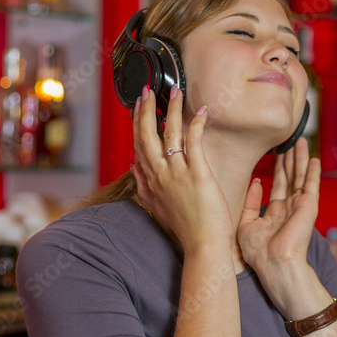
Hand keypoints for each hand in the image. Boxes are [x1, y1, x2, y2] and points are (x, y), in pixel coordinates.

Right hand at [131, 86, 232, 254]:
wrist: (203, 246)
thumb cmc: (185, 228)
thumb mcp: (156, 206)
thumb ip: (143, 185)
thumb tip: (134, 166)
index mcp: (151, 181)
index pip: (138, 145)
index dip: (136, 123)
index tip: (137, 106)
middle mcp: (161, 175)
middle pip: (146, 135)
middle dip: (145, 110)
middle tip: (147, 90)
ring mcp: (178, 174)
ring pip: (169, 134)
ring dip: (170, 109)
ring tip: (174, 91)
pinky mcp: (198, 175)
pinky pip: (194, 143)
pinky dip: (196, 124)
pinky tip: (201, 111)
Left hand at [237, 137, 320, 279]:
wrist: (274, 264)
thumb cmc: (259, 252)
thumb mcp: (247, 224)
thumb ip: (251, 202)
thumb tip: (256, 182)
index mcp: (276, 212)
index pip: (278, 184)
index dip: (278, 167)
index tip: (277, 152)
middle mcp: (290, 207)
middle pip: (291, 176)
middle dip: (290, 158)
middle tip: (290, 140)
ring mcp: (300, 206)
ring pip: (300, 176)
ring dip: (301, 158)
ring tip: (301, 141)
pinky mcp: (308, 206)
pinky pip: (311, 185)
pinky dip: (313, 172)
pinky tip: (314, 158)